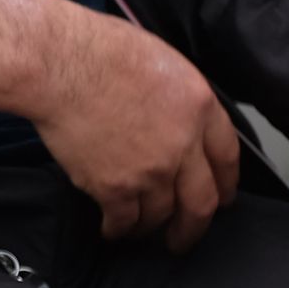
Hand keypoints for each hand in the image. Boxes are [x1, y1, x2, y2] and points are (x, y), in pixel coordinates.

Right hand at [26, 6, 241, 250]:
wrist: (61, 66)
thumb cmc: (100, 50)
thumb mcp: (162, 61)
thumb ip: (178, 98)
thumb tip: (175, 117)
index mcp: (199, 108)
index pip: (227, 157)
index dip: (225, 183)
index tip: (221, 197)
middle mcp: (183, 145)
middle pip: (201, 202)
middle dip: (194, 227)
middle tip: (185, 237)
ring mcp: (151, 171)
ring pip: (161, 216)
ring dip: (150, 228)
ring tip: (139, 231)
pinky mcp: (115, 188)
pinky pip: (123, 221)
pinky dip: (118, 230)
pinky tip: (111, 229)